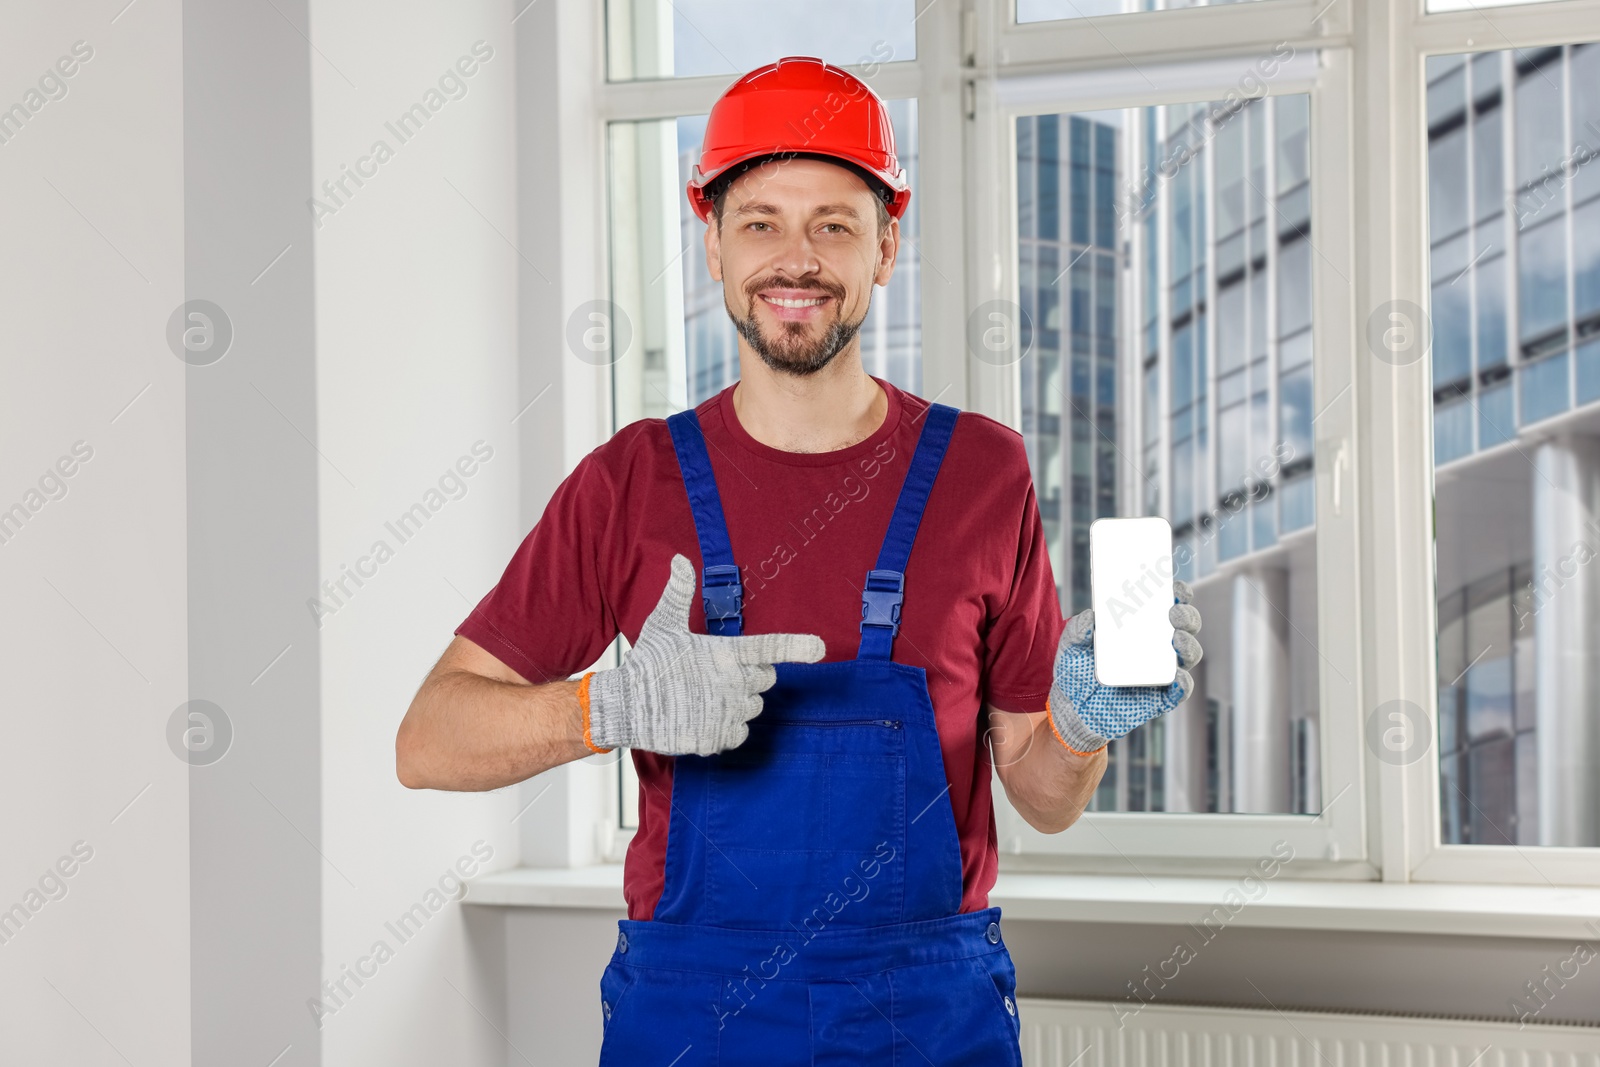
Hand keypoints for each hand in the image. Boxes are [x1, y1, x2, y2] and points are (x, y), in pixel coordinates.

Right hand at [582, 554, 825, 754]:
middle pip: (766, 680)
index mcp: (725, 653)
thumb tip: (681, 559)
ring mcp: (728, 712)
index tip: (820, 648)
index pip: (770, 647)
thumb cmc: (647, 663)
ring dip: (738, 703)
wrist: (625, 706)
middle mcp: (733, 683)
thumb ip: (678, 592)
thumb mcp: (662, 624)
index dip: (797, 646)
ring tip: (706, 697)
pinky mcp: (719, 736)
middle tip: (718, 676)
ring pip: (754, 708)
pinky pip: (741, 733)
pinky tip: (704, 718)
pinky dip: (728, 728)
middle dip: (750, 677)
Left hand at [1046, 580, 1202, 753]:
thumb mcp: (1073, 644)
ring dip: (1189, 644)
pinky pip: (1180, 690)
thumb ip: (1079, 628)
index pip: (1167, 605)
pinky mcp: (1162, 697)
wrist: (1073, 708)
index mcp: (1142, 627)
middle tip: (1173, 613)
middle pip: (1185, 626)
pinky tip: (1177, 677)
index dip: (1177, 594)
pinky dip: (1183, 683)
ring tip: (1176, 639)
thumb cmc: (1077, 669)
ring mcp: (1162, 671)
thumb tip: (1092, 615)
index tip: (1174, 587)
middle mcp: (1158, 646)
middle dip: (1187, 616)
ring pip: (1189, 654)